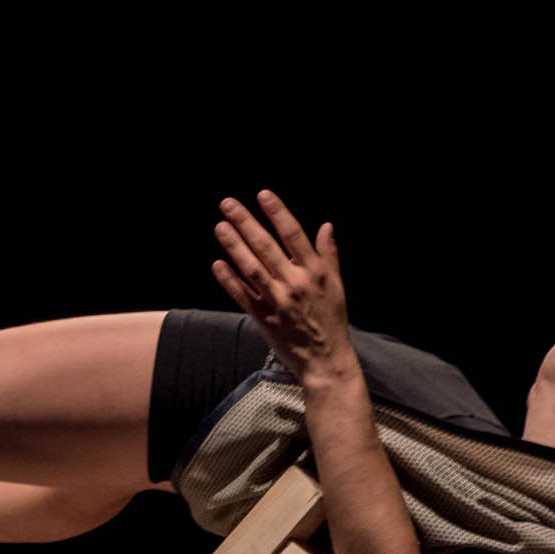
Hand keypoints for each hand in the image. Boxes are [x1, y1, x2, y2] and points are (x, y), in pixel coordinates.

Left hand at [211, 190, 353, 385]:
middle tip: (228, 204)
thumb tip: (326, 226)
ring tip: (220, 226)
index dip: (277, 212)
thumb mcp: (337, 285)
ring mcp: (276, 300)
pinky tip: (217, 263)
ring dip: (233, 246)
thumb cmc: (332, 320)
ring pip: (251, 267)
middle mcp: (294, 283)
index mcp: (314, 271)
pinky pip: (242, 295)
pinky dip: (229, 280)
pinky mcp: (262, 317)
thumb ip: (328, 254)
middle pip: (266, 246)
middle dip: (245, 222)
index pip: (292, 234)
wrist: (324, 359)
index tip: (262, 195)